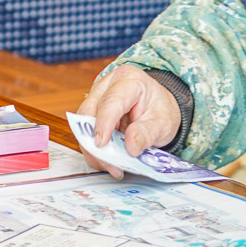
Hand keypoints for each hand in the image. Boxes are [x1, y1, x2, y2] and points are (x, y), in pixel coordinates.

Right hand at [74, 65, 179, 179]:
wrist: (158, 107)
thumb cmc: (160, 109)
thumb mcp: (162, 123)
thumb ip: (147, 133)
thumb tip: (130, 146)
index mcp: (130, 80)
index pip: (112, 100)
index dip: (104, 122)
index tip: (101, 144)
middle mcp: (108, 84)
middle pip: (90, 111)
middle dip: (95, 141)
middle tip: (109, 164)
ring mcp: (97, 96)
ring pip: (83, 123)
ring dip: (93, 148)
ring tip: (110, 166)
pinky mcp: (93, 110)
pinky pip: (85, 131)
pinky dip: (94, 148)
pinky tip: (106, 161)